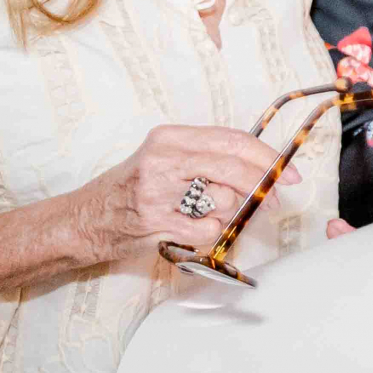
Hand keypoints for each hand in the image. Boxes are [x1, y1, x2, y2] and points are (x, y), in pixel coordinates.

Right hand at [68, 124, 279, 266]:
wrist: (83, 220)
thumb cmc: (132, 190)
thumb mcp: (166, 159)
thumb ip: (210, 158)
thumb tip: (265, 169)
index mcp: (170, 138)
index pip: (233, 140)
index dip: (267, 157)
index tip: (288, 172)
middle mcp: (163, 159)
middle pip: (234, 167)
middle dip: (262, 185)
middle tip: (274, 198)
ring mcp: (157, 191)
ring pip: (224, 200)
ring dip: (225, 213)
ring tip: (201, 213)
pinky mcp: (155, 222)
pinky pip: (207, 230)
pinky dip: (207, 234)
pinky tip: (187, 228)